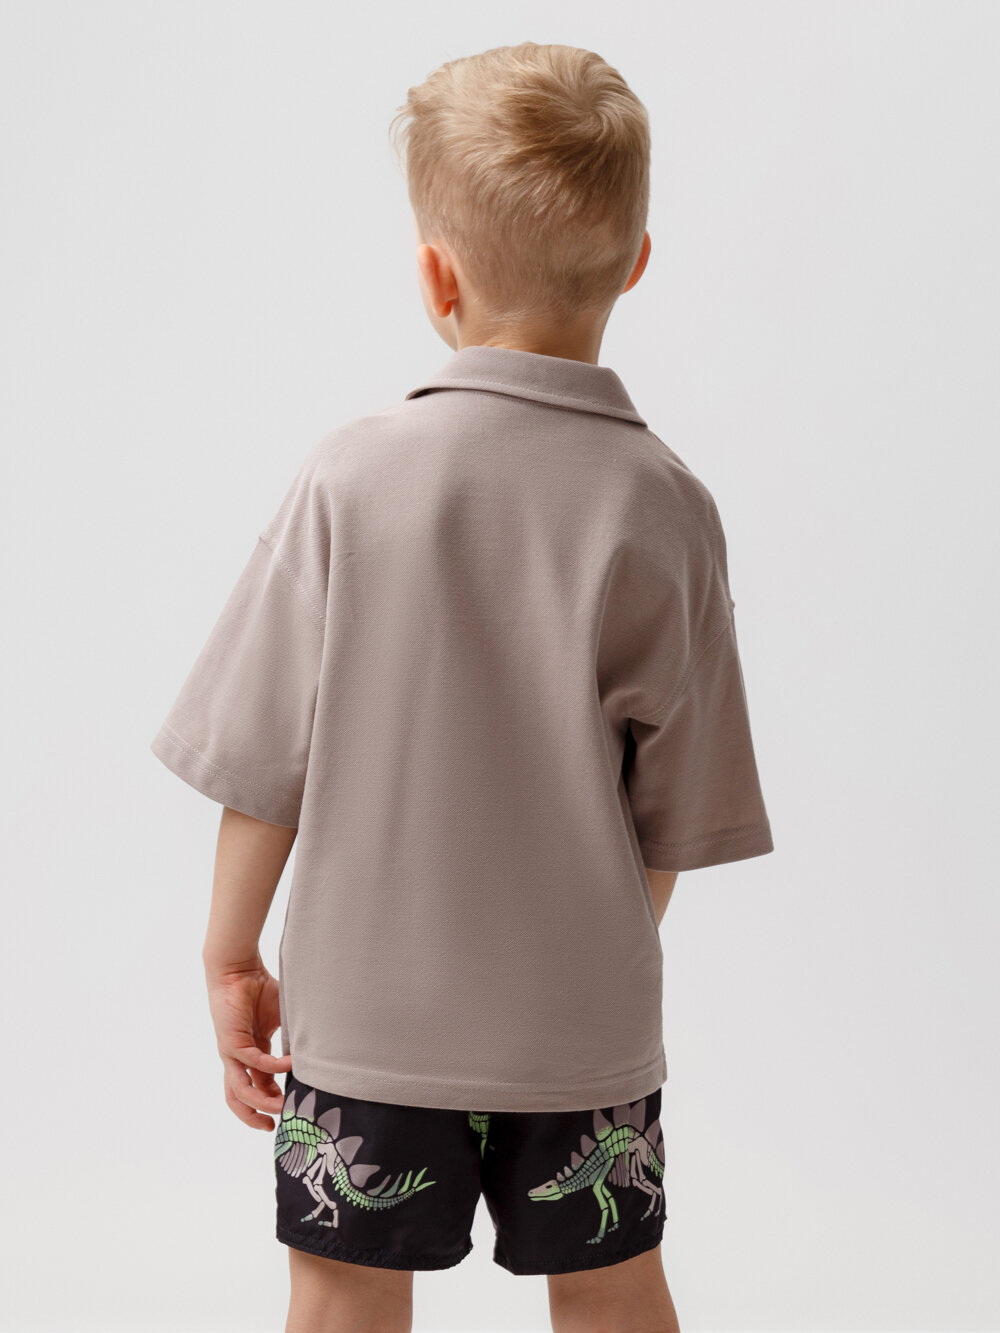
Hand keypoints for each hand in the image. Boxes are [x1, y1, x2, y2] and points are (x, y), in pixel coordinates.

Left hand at [204, 955, 292, 1129]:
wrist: (238, 968)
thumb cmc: (260, 988)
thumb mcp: (283, 1018)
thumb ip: (294, 1038)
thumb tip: (316, 1052)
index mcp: (251, 1053)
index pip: (258, 1085)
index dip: (272, 1099)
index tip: (289, 1108)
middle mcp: (238, 1058)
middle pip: (239, 1097)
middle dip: (254, 1116)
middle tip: (274, 1126)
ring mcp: (232, 1052)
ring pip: (240, 1089)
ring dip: (260, 1103)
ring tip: (281, 1107)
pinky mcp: (231, 1042)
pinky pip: (252, 1062)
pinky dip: (272, 1068)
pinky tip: (289, 1065)